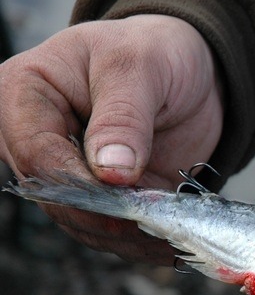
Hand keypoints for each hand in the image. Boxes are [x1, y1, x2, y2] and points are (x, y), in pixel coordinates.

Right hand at [0, 15, 223, 263]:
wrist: (189, 69)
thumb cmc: (155, 51)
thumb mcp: (140, 67)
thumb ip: (123, 116)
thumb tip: (110, 172)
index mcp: (25, 93)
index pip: (36, 153)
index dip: (79, 182)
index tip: (125, 194)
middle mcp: (35, 139)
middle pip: (55, 198)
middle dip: (107, 217)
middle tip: (157, 224)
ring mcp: (68, 173)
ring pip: (82, 223)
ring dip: (127, 236)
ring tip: (170, 236)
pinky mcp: (102, 198)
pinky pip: (111, 232)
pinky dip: (141, 241)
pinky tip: (171, 243)